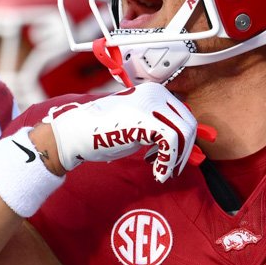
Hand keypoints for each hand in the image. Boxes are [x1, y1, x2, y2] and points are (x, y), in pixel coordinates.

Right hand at [44, 83, 197, 182]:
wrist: (76, 133)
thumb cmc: (104, 132)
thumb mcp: (138, 126)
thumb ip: (160, 130)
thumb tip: (186, 146)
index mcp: (155, 92)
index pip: (185, 116)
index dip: (184, 141)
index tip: (172, 159)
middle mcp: (156, 94)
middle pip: (189, 124)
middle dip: (184, 151)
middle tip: (171, 169)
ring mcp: (151, 105)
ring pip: (184, 133)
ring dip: (176, 159)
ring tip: (162, 172)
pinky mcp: (145, 120)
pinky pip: (171, 142)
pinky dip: (167, 162)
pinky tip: (157, 173)